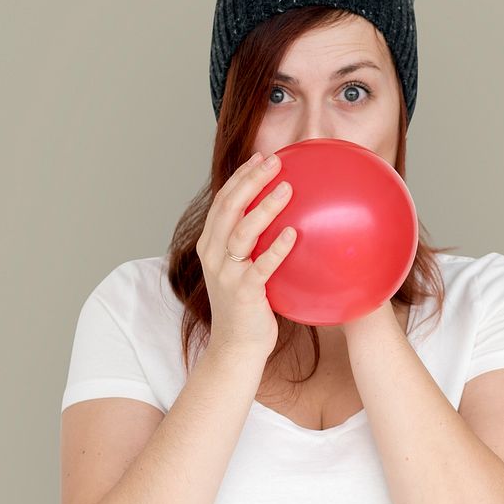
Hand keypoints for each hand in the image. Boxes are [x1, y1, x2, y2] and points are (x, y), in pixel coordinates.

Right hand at [196, 151, 294, 357]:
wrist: (237, 346)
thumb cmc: (247, 305)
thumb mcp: (242, 268)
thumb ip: (252, 243)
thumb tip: (283, 217)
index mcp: (211, 244)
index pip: (223, 201)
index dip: (241, 176)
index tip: (261, 157)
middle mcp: (213, 255)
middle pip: (229, 208)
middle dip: (251, 181)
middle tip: (275, 162)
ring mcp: (226, 273)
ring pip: (242, 231)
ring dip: (264, 207)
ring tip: (287, 188)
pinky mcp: (243, 292)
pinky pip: (260, 266)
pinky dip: (275, 248)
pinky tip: (292, 233)